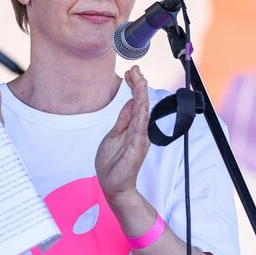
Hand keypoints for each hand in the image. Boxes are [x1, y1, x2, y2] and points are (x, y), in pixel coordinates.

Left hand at [95, 66, 149, 202]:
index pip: (135, 102)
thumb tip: (130, 101)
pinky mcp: (138, 144)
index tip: (131, 72)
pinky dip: (141, 110)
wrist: (113, 185)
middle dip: (138, 84)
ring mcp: (139, 136)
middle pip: (140, 102)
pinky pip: (141, 124)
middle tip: (135, 69)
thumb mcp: (114, 134)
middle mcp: (139, 129)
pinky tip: (141, 99)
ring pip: (142, 110)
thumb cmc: (113, 163)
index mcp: (132, 126)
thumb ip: (123, 119)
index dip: (134, 86)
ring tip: (140, 78)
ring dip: (141, 93)